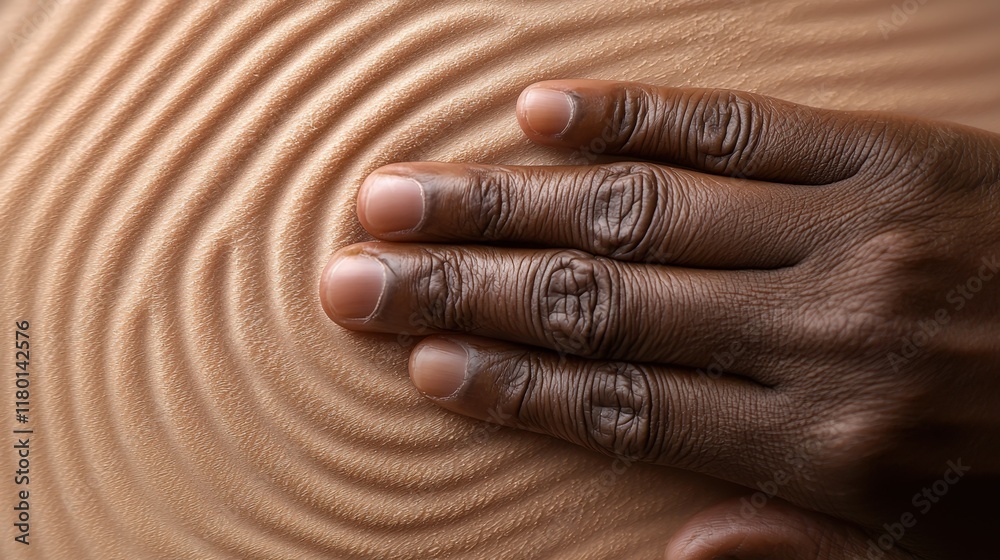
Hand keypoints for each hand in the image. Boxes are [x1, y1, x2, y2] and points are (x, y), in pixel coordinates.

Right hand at [319, 79, 999, 557]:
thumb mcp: (943, 555)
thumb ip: (805, 552)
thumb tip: (676, 551)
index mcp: (826, 442)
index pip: (624, 406)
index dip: (510, 381)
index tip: (417, 356)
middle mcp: (816, 332)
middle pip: (600, 304)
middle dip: (464, 289)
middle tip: (355, 268)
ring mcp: (847, 231)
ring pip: (639, 215)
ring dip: (508, 205)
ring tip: (404, 193)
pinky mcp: (886, 156)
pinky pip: (737, 129)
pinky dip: (633, 119)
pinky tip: (545, 114)